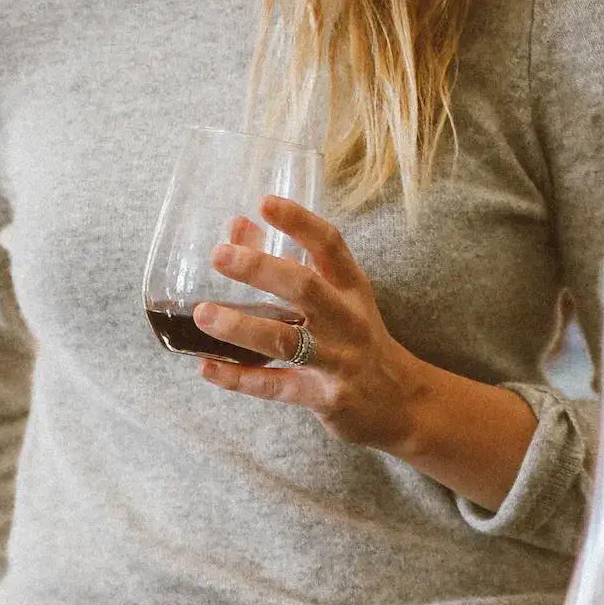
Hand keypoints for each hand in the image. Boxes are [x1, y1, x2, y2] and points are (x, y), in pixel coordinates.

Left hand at [189, 198, 442, 454]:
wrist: (401, 402)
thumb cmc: (357, 339)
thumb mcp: (337, 297)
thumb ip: (289, 261)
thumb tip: (237, 226)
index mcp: (352, 288)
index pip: (330, 244)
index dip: (298, 221)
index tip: (265, 202)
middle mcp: (348, 320)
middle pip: (305, 287)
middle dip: (260, 269)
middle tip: (220, 255)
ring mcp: (336, 360)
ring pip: (285, 341)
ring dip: (241, 327)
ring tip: (203, 314)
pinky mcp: (322, 397)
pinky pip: (274, 387)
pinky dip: (238, 378)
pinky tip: (207, 367)